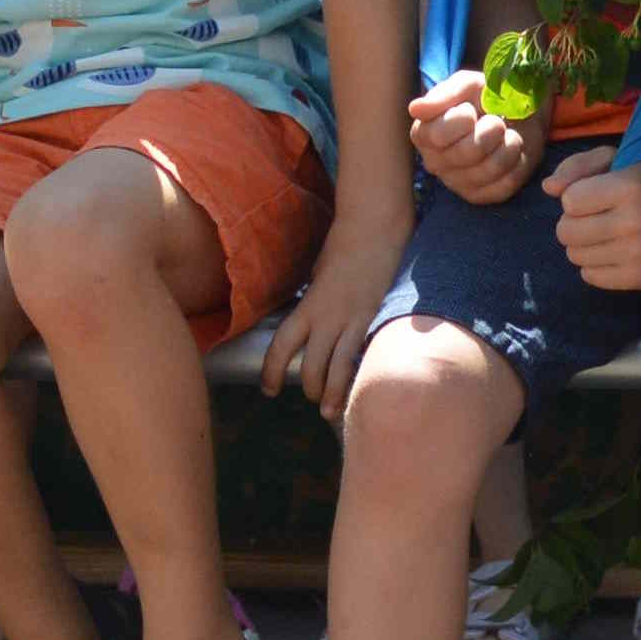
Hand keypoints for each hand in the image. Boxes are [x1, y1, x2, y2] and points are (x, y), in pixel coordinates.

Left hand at [259, 205, 408, 412]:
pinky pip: (359, 354)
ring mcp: (350, 318)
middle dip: (307, 387)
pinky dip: (355, 375)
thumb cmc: (344, 248)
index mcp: (307, 305)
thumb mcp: (319, 277)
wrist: (372, 229)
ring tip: (327, 410)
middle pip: (309, 364)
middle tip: (308, 400)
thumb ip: (316, 302)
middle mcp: (326, 316)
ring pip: (336, 367)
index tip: (268, 389)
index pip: (281, 345)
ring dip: (330, 393)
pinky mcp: (372, 318)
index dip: (271, 371)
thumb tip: (315, 321)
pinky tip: (356, 388)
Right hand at [408, 70, 541, 207]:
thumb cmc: (485, 99)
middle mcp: (435, 162)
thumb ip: (444, 95)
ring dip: (508, 145)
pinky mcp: (481, 196)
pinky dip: (516, 162)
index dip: (462, 119)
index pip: (437, 135)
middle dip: (491, 130)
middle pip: (467, 152)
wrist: (517, 114)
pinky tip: (511, 151)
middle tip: (497, 121)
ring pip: (489, 169)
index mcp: (424, 134)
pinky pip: (505, 184)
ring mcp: (457, 183)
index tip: (472, 109)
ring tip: (508, 134)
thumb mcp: (467, 86)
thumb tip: (415, 109)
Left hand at [546, 146, 640, 293]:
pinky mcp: (639, 278)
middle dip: (572, 222)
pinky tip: (613, 251)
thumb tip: (548, 187)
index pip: (570, 201)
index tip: (594, 195)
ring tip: (604, 233)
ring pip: (574, 256)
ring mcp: (640, 254)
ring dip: (582, 244)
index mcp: (631, 187)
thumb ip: (575, 166)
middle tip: (594, 217)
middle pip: (566, 232)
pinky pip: (589, 276)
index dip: (576, 196)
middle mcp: (637, 222)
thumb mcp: (611, 161)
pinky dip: (594, 264)